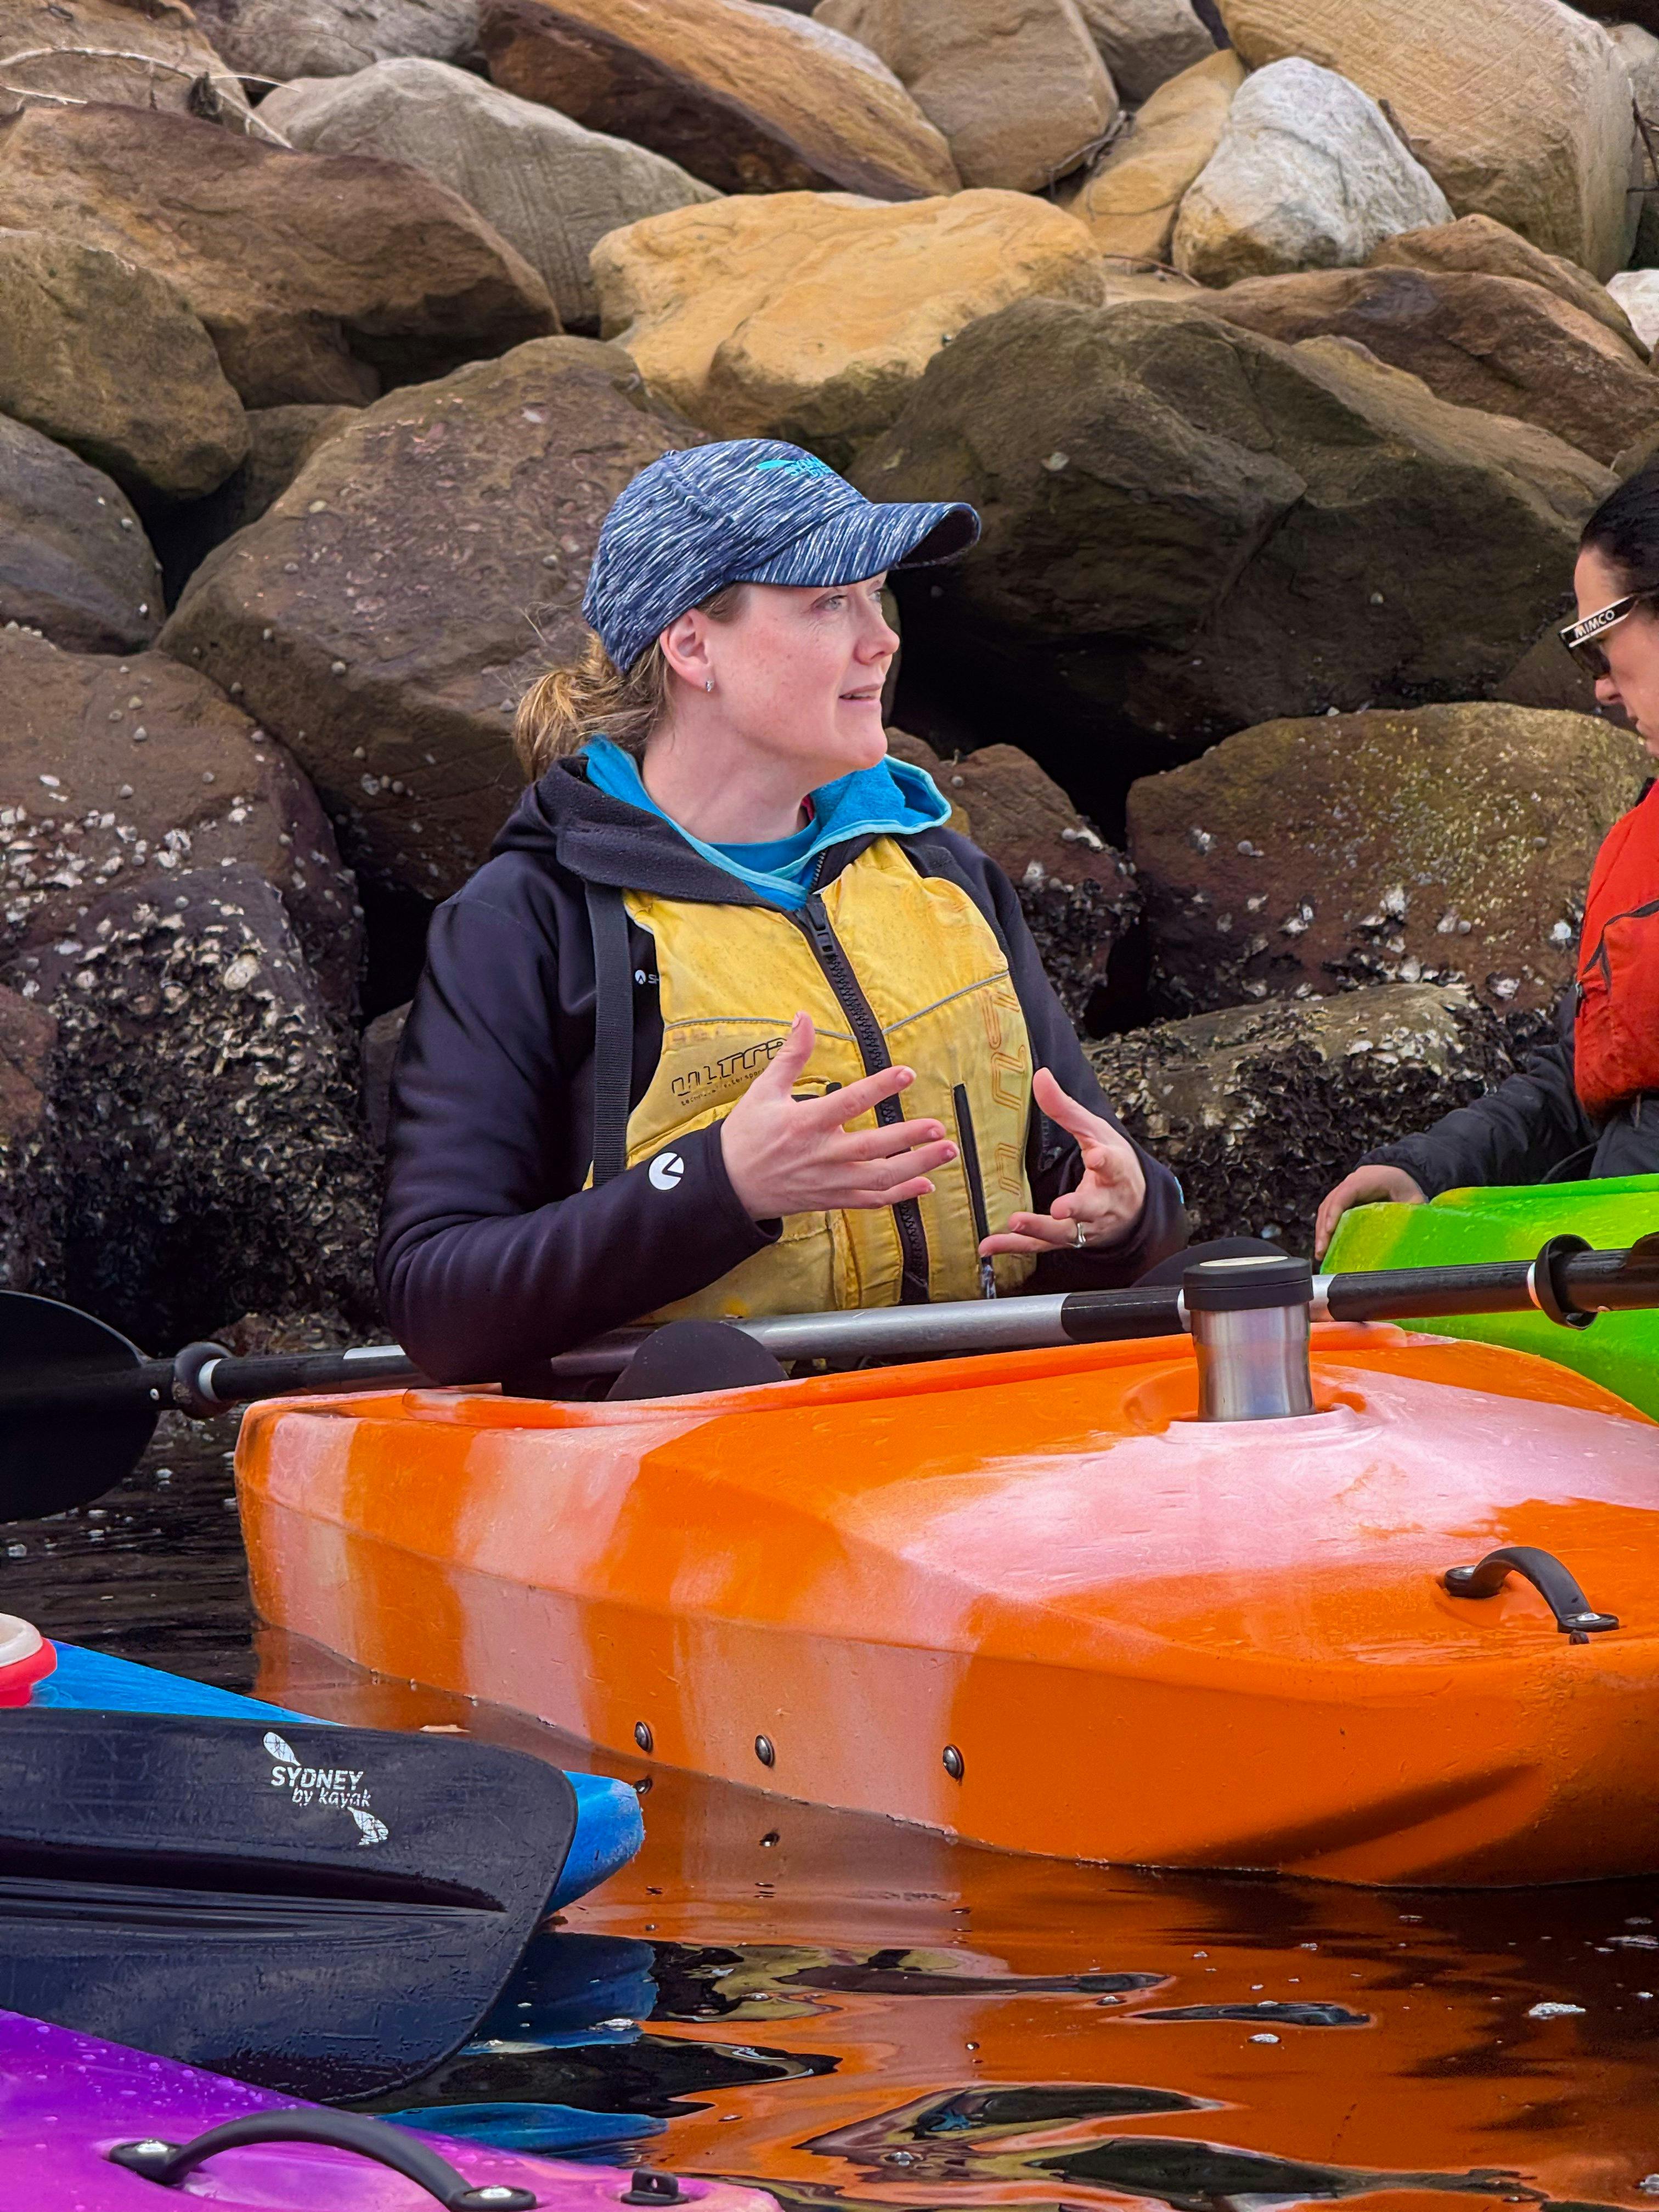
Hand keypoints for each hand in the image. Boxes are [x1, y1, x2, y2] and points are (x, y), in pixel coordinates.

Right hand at [719, 1012, 957, 1221]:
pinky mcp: (832, 1200)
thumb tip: (804, 1017)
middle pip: (872, 1147)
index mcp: (804, 1123)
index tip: (906, 1074)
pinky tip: (926, 1184)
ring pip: (879, 1177)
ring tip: (945, 1152)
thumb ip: (791, 1055)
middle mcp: (820, 1155)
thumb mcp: (764, 1090)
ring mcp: (829, 1181)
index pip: (848, 1102)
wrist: (729, 1186)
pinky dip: (900, 1195)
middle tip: (938, 1127)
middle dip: (909, 1137)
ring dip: (916, 1166)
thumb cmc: (747, 1135)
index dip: (879, 1088)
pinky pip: (871, 1201)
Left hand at [978, 1067, 1145, 1255]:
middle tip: (1060, 1208)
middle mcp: (1103, 1203)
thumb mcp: (1095, 1131)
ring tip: (1016, 1224)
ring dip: (1041, 1230)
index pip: (1113, 1165)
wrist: (1133, 1206)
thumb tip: (1040, 1076)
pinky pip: (1041, 1246)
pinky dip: (1015, 1247)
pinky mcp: (1068, 1240)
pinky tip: (990, 1246)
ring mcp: (1086, 1226)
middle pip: (1091, 1208)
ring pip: (1066, 1233)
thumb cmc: (1113, 1164)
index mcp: (1114, 1171)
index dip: (1105, 1161)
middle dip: (1076, 1208)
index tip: (1097, 1156)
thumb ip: (1065, 1108)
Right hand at [1313, 1165, 1426, 1260]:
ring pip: (1325, 1209)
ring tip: (1320, 1253)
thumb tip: (1412, 1235)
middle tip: (1322, 1250)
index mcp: (1367, 1180)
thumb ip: (1413, 1212)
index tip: (1330, 1229)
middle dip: (1323, 1228)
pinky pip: (1328, 1213)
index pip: (1345, 1193)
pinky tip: (1325, 1245)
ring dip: (1320, 1230)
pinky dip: (1324, 1228)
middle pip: (1330, 1203)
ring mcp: (1343, 1191)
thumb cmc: (1403, 1185)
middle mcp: (1350, 1183)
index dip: (1335, 1211)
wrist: (1397, 1173)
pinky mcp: (1342, 1200)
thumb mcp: (1413, 1197)